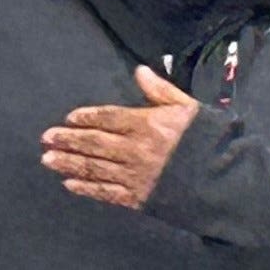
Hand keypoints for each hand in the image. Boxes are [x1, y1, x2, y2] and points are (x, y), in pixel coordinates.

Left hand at [44, 65, 204, 212]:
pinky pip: (107, 193)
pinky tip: (69, 184)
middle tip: (46, 138)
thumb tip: (139, 71)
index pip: (109, 119)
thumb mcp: (188, 108)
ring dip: (70, 163)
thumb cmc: (208, 140)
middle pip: (95, 143)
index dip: (87, 117)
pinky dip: (87, 189)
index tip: (68, 119)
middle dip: (68, 140)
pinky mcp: (139, 198)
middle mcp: (136, 151)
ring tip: (48, 160)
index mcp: (147, 125)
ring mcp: (135, 176)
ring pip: (95, 168)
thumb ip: (161, 91)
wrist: (224, 181)